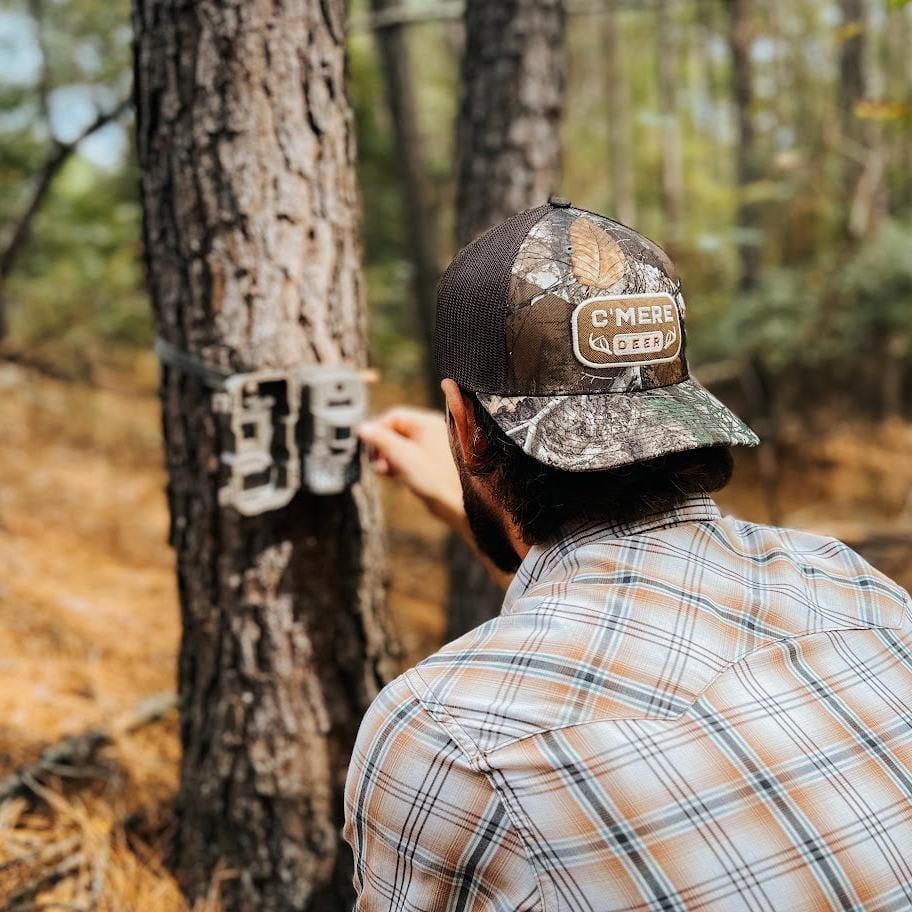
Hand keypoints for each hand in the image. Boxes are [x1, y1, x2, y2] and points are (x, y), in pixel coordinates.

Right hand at [359, 408, 466, 535]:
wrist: (459, 505)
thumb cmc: (435, 479)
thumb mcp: (403, 457)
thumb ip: (382, 441)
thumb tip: (362, 428)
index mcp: (428, 423)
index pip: (395, 416)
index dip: (377, 429)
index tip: (367, 446)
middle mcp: (432, 430)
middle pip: (397, 430)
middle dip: (382, 446)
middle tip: (375, 463)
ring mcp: (433, 446)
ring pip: (401, 445)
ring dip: (388, 457)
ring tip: (383, 472)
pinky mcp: (432, 462)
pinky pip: (410, 456)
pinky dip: (398, 464)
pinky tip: (394, 476)